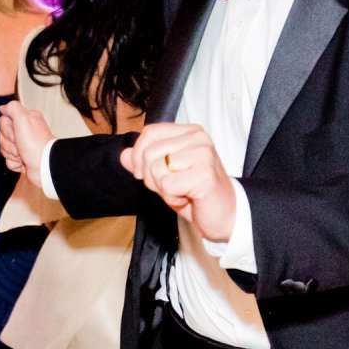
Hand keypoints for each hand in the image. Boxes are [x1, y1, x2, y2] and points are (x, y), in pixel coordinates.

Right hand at [0, 99, 53, 175]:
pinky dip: (14, 163)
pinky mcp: (21, 159)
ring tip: (23, 155)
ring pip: (3, 148)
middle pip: (1, 135)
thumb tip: (2, 107)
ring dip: (11, 153)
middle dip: (8, 143)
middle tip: (20, 145)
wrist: (43, 165)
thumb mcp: (24, 118)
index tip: (16, 132)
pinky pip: (8, 160)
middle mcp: (24, 131)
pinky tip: (23, 162)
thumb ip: (12, 108)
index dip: (7, 128)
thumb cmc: (36, 144)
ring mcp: (22, 146)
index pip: (3, 120)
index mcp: (25, 120)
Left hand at [126, 121, 235, 243]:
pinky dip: (173, 198)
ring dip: (163, 189)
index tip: (146, 174)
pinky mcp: (205, 174)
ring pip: (156, 169)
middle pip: (149, 153)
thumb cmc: (196, 194)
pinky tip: (189, 197)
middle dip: (152, 178)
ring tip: (182, 191)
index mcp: (189, 132)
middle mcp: (198, 138)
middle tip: (172, 187)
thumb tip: (124, 155)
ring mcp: (203, 154)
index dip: (139, 156)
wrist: (224, 216)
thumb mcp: (164, 175)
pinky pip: (167, 186)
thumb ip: (144, 163)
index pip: (150, 132)